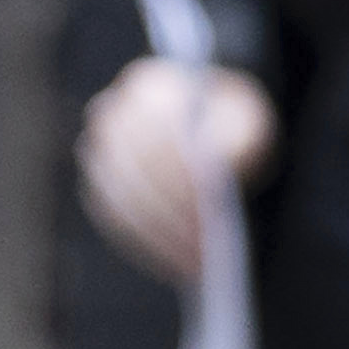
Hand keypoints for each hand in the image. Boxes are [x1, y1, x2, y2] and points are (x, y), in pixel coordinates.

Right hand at [79, 55, 278, 287]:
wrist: (209, 121)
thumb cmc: (234, 121)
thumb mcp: (250, 123)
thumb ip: (235, 143)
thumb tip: (208, 187)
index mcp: (150, 85)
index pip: (156, 134)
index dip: (179, 177)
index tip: (209, 215)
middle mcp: (112, 113)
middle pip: (133, 172)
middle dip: (169, 215)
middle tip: (206, 251)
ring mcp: (98, 148)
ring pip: (118, 200)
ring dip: (157, 236)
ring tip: (196, 263)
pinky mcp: (98, 182)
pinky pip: (113, 219)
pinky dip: (144, 244)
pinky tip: (176, 263)